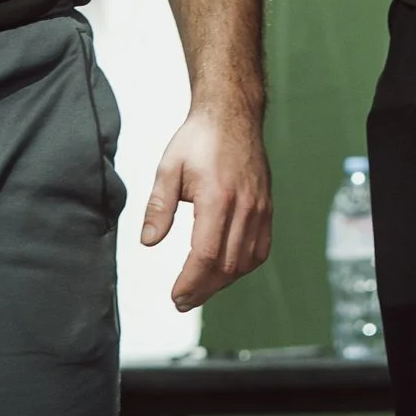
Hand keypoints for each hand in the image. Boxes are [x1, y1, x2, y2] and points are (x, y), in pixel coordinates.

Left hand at [142, 102, 272, 309]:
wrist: (233, 114)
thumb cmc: (198, 139)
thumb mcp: (168, 167)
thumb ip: (158, 206)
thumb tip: (148, 242)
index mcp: (217, 197)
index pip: (206, 254)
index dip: (191, 281)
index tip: (175, 295)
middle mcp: (245, 206)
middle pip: (228, 265)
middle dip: (203, 289)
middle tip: (182, 301)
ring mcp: (260, 208)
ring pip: (246, 262)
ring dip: (223, 282)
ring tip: (199, 290)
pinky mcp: (267, 208)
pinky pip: (260, 249)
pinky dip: (243, 267)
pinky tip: (225, 271)